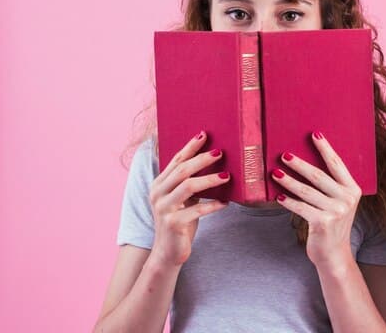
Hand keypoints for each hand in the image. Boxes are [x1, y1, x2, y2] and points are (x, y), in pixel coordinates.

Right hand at [148, 131, 229, 267]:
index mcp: (159, 184)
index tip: (204, 134)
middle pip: (182, 170)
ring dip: (210, 180)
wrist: (168, 252)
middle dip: (202, 159)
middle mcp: (158, 193)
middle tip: (220, 152)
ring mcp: (163, 208)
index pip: (176, 160)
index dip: (190, 146)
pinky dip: (213, 205)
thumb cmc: (181, 222)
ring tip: (227, 176)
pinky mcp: (173, 223)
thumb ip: (191, 182)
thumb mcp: (184, 199)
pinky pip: (196, 210)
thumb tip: (215, 162)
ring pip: (188, 187)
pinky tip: (226, 204)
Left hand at [273, 131, 361, 268]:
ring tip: (275, 173)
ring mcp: (336, 211)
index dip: (325, 148)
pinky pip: (301, 207)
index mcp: (353, 189)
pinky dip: (288, 202)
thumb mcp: (338, 203)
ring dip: (288, 181)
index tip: (314, 134)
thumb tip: (305, 162)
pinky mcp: (323, 222)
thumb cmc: (331, 224)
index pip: (337, 164)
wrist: (334, 254)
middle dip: (299, 164)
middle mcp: (347, 198)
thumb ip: (330, 186)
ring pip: (306, 191)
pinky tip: (278, 197)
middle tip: (284, 155)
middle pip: (318, 175)